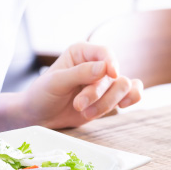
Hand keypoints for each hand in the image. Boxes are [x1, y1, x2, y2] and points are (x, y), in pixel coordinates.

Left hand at [21, 42, 142, 128]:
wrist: (39, 116)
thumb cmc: (42, 95)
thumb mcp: (56, 82)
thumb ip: (80, 73)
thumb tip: (106, 68)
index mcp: (82, 53)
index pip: (105, 52)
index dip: (112, 63)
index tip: (112, 74)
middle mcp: (96, 65)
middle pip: (115, 75)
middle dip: (98, 94)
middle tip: (79, 106)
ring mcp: (104, 83)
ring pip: (123, 87)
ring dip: (107, 103)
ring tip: (86, 113)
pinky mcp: (109, 98)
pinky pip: (131, 94)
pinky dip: (131, 99)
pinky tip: (121, 106)